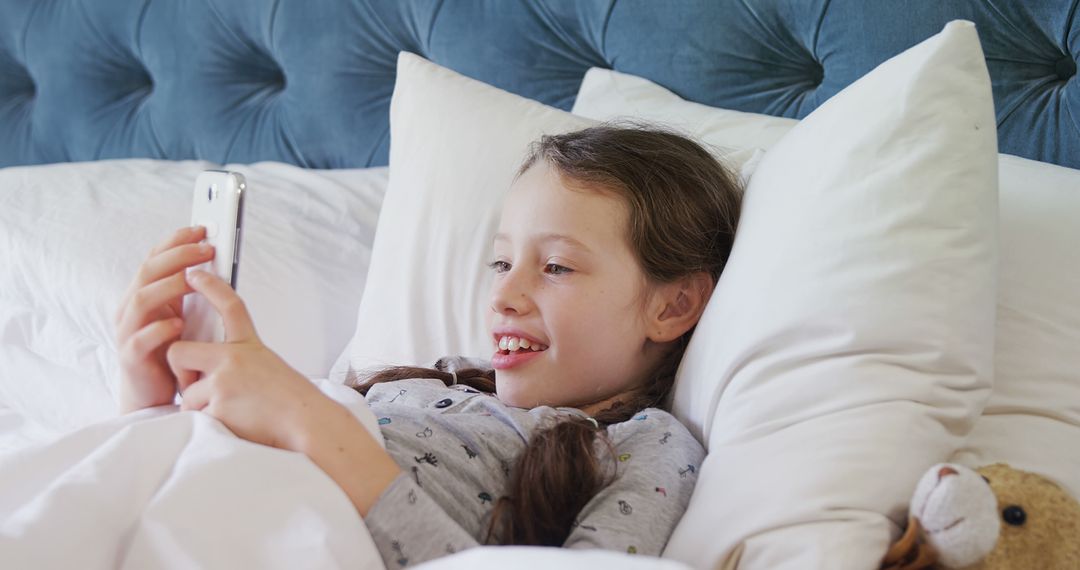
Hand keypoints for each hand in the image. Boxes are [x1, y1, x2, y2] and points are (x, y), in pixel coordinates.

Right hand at [116, 225, 213, 413]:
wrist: (153, 392)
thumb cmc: (170, 349)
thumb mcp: (182, 314)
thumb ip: (190, 291)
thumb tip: (216, 260)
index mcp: (143, 293)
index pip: (155, 258)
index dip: (175, 241)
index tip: (201, 229)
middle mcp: (131, 308)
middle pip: (147, 271)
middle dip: (178, 256)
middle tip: (206, 249)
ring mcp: (127, 331)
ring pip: (141, 300)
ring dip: (169, 286)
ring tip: (194, 280)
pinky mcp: (131, 357)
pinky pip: (141, 339)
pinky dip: (160, 329)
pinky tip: (179, 323)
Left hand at [171, 269, 401, 515]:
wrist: (306, 422)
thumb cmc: (291, 401)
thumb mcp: (268, 367)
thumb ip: (237, 363)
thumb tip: (205, 374)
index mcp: (249, 345)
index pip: (229, 306)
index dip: (210, 286)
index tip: (194, 273)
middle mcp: (232, 358)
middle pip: (178, 352)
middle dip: (180, 373)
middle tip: (201, 387)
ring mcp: (222, 382)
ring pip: (186, 394)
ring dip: (201, 407)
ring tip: (233, 413)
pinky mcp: (217, 407)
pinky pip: (194, 417)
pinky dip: (209, 425)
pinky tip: (234, 425)